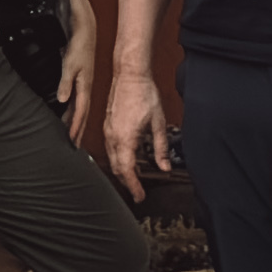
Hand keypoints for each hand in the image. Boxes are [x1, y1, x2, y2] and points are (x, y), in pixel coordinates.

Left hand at [56, 0, 101, 135]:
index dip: (76, 128)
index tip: (72, 142)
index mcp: (85, 87)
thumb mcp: (70, 65)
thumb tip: (62, 100)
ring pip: (78, 108)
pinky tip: (65, 112)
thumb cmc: (79, 46)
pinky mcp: (78, 79)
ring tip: (69, 134)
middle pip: (80, 114)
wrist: (85, 31)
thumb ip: (65, 83)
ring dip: (74, 121)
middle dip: (77, 130)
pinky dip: (71, 109)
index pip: (80, 113)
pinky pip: (75, 100)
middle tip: (73, 145)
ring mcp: (82, 84)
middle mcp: (84, 88)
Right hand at [100, 65, 174, 194]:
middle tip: (138, 192)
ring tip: (134, 179)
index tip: (140, 196)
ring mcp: (107, 130)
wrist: (129, 74)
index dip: (133, 186)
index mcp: (125, 138)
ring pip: (111, 159)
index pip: (126, 171)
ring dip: (122, 170)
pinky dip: (117, 158)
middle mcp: (113, 136)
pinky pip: (109, 148)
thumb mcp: (158, 123)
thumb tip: (164, 166)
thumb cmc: (144, 93)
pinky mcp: (107, 125)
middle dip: (127, 182)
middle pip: (116, 168)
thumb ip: (161, 147)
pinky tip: (127, 159)